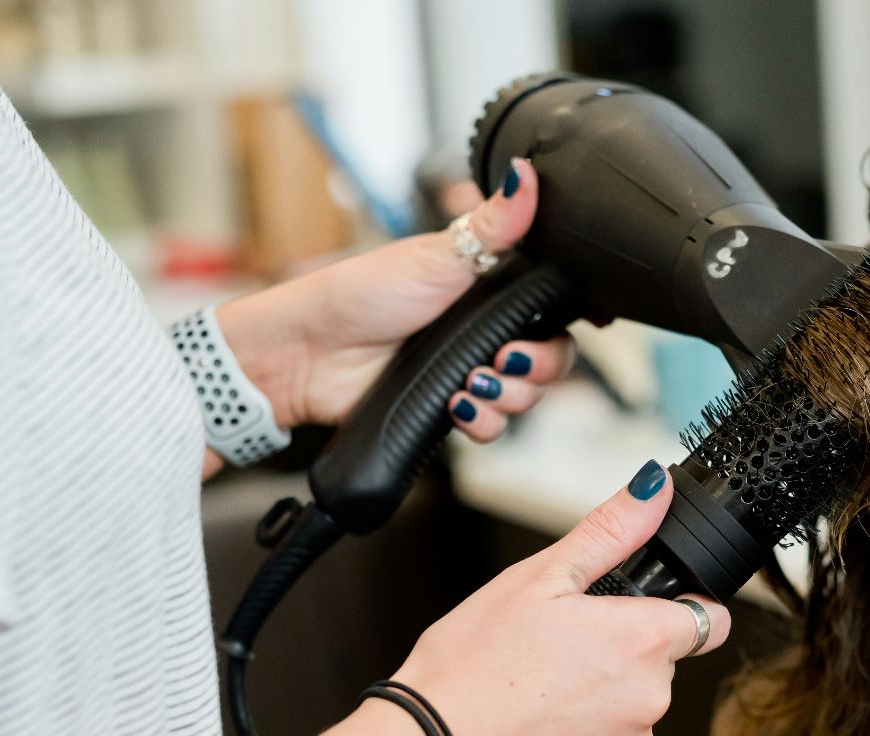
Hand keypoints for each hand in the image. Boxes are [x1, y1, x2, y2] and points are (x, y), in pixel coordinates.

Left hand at [214, 158, 572, 439]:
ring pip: (524, 398)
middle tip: (505, 358)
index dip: (559, 329)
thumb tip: (528, 172)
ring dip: (509, 397)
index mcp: (489, 292)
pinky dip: (483, 423)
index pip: (552, 315)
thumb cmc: (362, 293)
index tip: (543, 330)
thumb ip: (493, 224)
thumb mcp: (437, 255)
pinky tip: (457, 407)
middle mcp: (484, 334)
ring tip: (472, 383)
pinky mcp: (448, 409)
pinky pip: (490, 428)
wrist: (310, 353)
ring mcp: (468, 372)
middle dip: (537, 367)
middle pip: (549, 362)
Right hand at [390, 463, 731, 735]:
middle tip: (554, 646)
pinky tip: (533, 727)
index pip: (708, 619)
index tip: (642, 609)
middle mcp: (650, 700)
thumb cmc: (471, 668)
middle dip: (620, 650)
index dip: (678, 607)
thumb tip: (653, 488)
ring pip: (632, 707)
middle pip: (660, 663)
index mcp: (640, 641)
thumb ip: (609, 532)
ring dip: (600, 696)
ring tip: (535, 689)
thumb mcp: (536, 579)